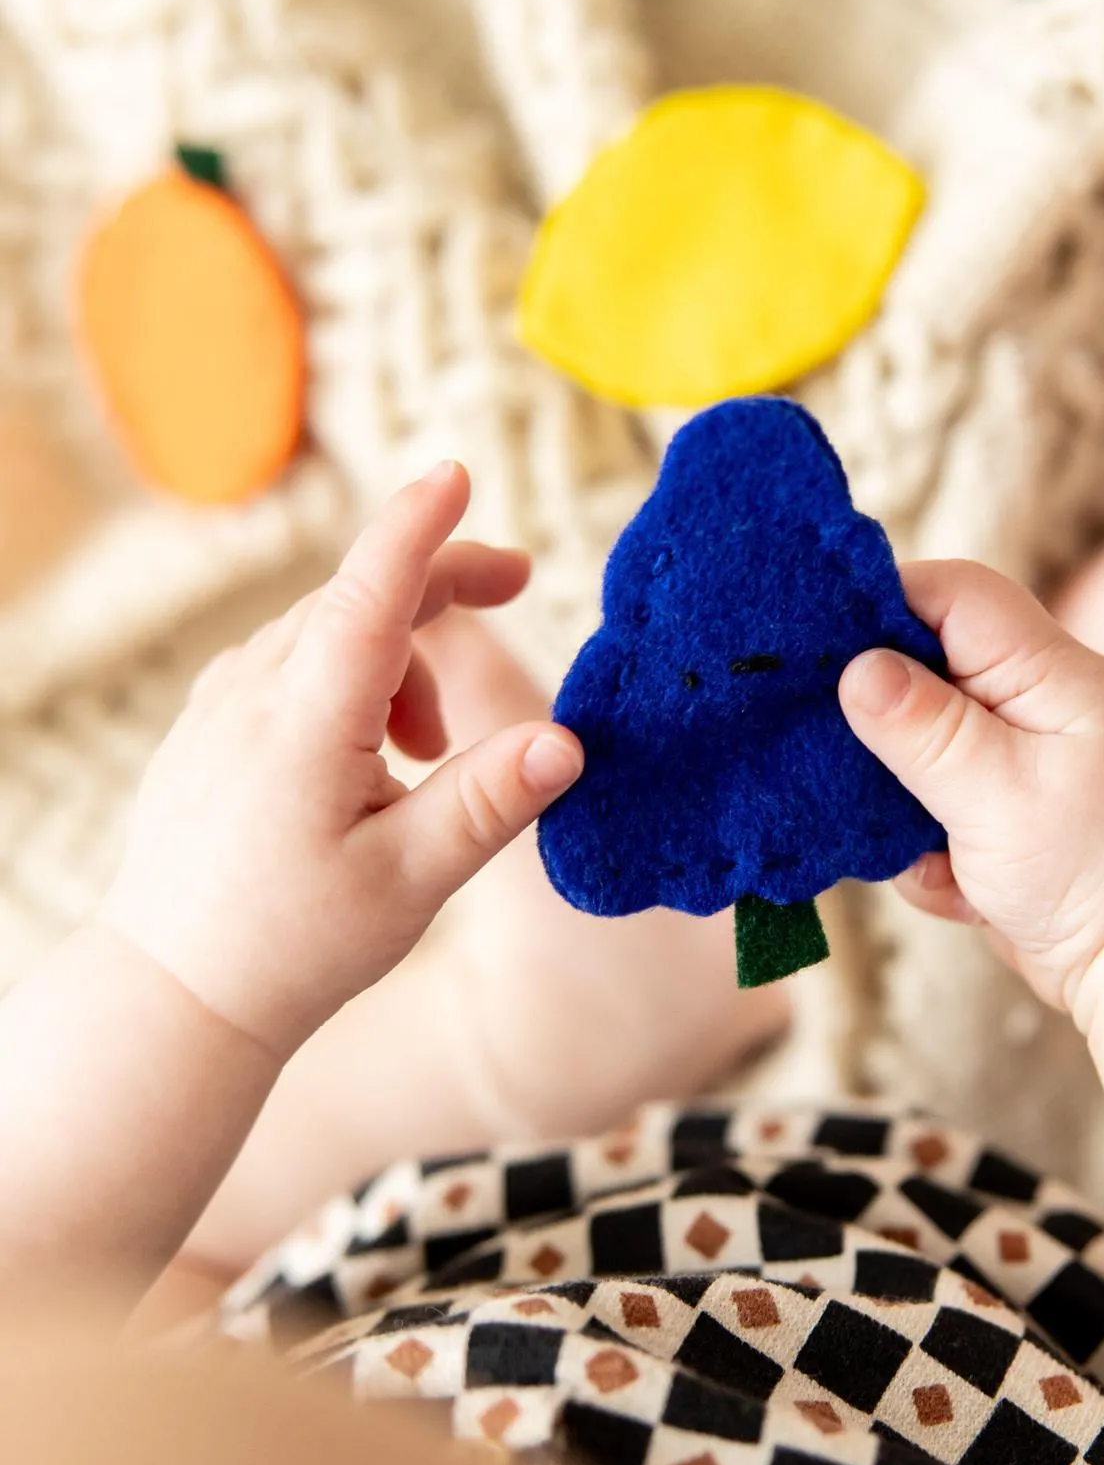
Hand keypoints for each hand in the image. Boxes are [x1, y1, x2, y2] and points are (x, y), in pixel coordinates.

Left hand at [101, 464, 583, 1058]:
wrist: (174, 993)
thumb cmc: (294, 946)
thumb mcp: (410, 881)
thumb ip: (489, 800)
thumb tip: (569, 740)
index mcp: (307, 719)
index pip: (371, 592)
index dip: (419, 527)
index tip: (456, 471)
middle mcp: (252, 692)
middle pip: (360, 599)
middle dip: (442, 587)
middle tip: (517, 589)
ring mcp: (220, 704)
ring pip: (327, 633)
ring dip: (399, 660)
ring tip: (427, 759)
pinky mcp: (207, 726)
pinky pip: (290, 664)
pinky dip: (349, 681)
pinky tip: (366, 763)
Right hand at [840, 561, 1103, 1013]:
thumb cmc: (1102, 870)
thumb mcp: (999, 793)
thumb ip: (924, 729)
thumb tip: (857, 667)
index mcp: (1051, 674)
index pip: (955, 596)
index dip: (884, 602)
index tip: (814, 639)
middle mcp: (1041, 710)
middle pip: (930, 672)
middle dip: (883, 720)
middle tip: (839, 757)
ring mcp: (1029, 771)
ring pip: (927, 755)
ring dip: (905, 803)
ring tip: (920, 848)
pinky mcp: (1015, 830)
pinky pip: (944, 819)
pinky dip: (936, 856)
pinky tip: (959, 893)